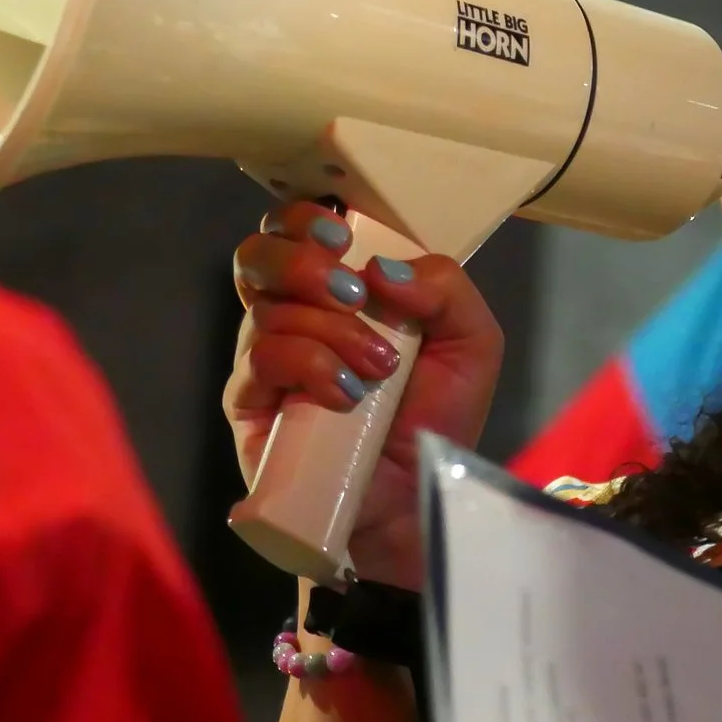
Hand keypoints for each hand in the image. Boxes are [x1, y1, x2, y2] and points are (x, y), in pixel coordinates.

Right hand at [224, 202, 502, 588]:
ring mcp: (266, 359)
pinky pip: (262, 359)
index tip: (343, 236)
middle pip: (258, 253)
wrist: (416, 502)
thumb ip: (445, 288)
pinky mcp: (250, 403)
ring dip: (331, 330)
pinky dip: (309, 365)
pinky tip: (346, 397)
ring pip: (268, 309)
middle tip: (353, 296)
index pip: (296, 228)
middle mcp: (294, 314)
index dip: (306, 219)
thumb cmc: (437, 419)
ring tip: (378, 370)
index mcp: (340, 289)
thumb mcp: (471, 345)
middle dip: (303, 263)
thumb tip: (380, 268)